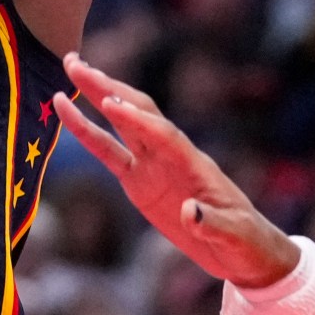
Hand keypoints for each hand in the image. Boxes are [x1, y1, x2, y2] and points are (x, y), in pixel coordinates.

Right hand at [52, 54, 302, 289]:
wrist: (244, 250)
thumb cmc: (246, 241)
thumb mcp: (236, 236)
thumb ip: (214, 224)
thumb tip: (190, 213)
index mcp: (195, 165)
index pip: (164, 136)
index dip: (138, 121)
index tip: (111, 104)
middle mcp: (172, 157)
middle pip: (138, 114)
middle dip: (109, 89)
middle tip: (76, 64)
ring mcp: (154, 167)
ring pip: (121, 125)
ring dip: (97, 97)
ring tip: (71, 69)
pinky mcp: (140, 182)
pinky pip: (110, 153)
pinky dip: (89, 133)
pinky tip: (69, 114)